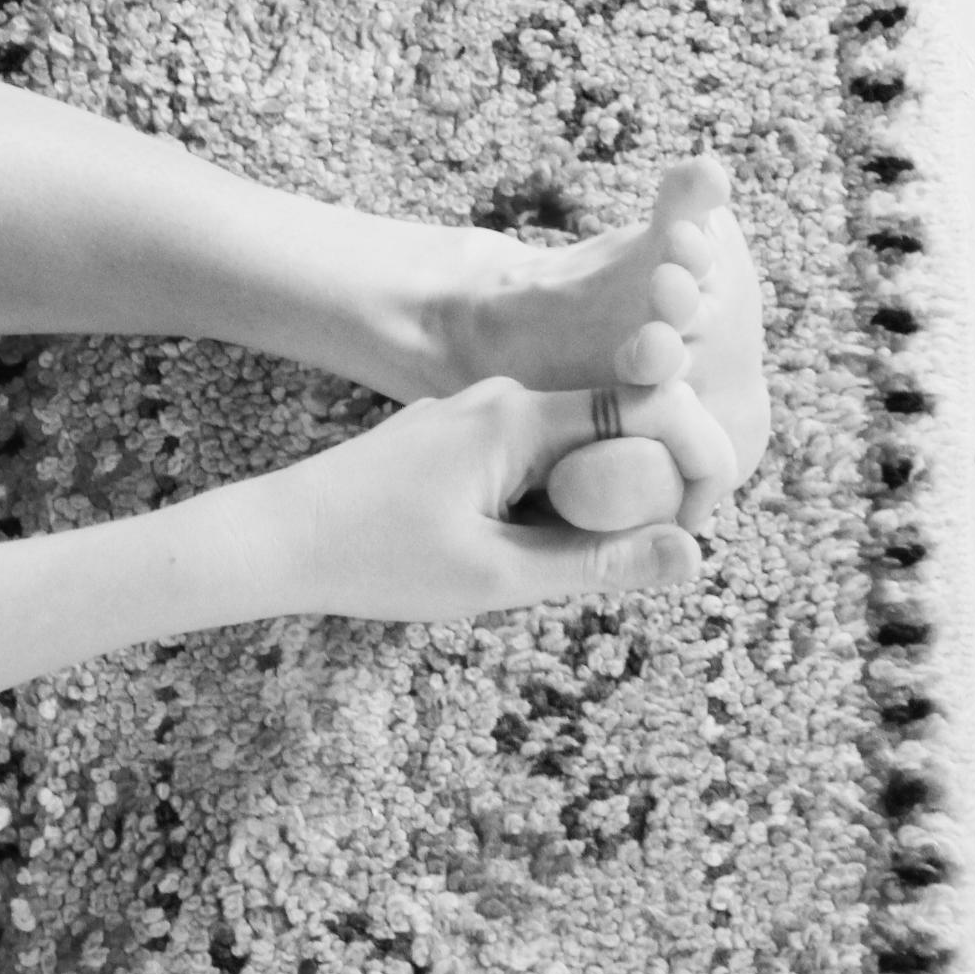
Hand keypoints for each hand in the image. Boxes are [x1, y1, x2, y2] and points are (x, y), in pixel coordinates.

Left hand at [257, 376, 737, 620]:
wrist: (276, 538)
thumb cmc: (376, 558)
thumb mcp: (496, 576)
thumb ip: (598, 563)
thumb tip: (691, 554)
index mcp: (520, 415)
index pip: (649, 409)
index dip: (693, 462)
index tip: (698, 525)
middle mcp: (500, 397)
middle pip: (614, 430)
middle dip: (639, 493)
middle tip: (625, 564)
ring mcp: (471, 413)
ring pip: (569, 451)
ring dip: (584, 506)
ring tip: (544, 564)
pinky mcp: (448, 437)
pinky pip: (526, 460)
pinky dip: (540, 503)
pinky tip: (501, 552)